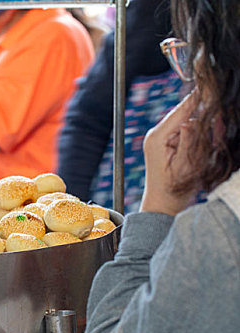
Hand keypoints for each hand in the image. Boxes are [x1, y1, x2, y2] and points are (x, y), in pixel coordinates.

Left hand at [140, 91, 198, 215]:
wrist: (163, 203)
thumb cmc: (173, 188)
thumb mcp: (185, 165)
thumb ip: (189, 141)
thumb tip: (191, 121)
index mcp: (157, 137)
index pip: (180, 111)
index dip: (197, 99)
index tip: (209, 87)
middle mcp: (156, 134)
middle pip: (184, 114)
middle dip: (203, 118)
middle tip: (217, 125)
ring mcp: (161, 137)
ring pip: (187, 122)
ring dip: (201, 130)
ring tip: (200, 153)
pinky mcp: (167, 142)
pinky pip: (186, 131)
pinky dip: (197, 136)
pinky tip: (200, 151)